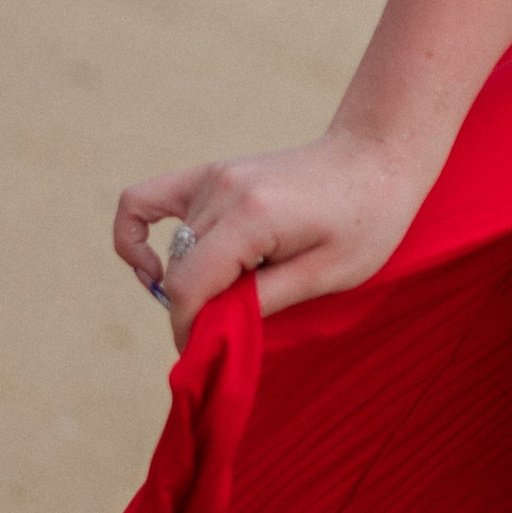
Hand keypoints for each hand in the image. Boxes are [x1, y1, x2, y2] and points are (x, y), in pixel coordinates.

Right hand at [114, 126, 432, 345]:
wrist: (375, 159)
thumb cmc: (366, 220)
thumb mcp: (325, 275)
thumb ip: (261, 302)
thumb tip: (210, 330)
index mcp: (252, 215)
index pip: (189, 285)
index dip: (188, 328)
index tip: (203, 354)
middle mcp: (222, 190)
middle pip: (180, 270)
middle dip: (192, 311)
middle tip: (225, 334)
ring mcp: (212, 177)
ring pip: (173, 248)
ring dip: (187, 281)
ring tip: (229, 296)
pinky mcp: (211, 173)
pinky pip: (145, 199)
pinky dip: (136, 234)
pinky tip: (152, 263)